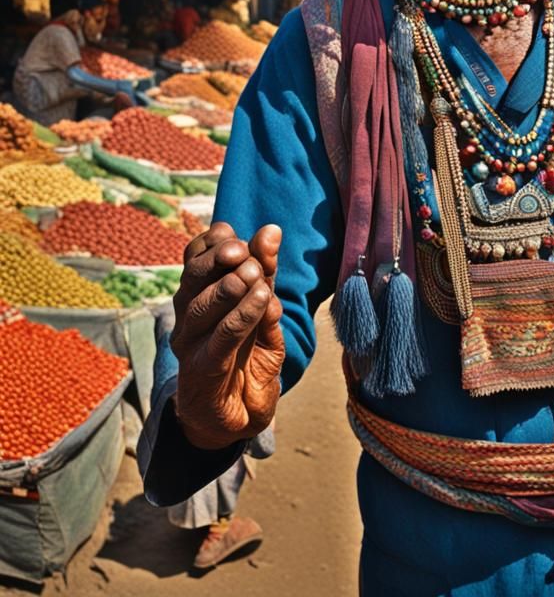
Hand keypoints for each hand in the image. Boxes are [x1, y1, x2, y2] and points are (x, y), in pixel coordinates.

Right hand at [170, 222, 284, 449]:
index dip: (211, 242)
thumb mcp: (265, 309)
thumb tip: (271, 231)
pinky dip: (241, 316)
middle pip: (192, 278)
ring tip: (254, 274)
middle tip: (242, 249)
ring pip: (199, 307)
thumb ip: (266, 273)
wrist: (240, 417)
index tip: (233, 233)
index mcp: (200, 296)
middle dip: (216, 258)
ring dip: (228, 287)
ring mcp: (191, 345)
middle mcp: (188, 317)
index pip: (195, 259)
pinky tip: (262, 299)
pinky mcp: (202, 371)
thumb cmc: (251, 358)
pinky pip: (220, 338)